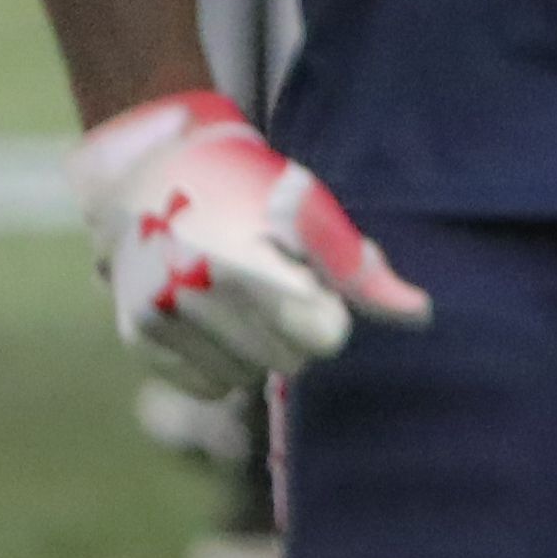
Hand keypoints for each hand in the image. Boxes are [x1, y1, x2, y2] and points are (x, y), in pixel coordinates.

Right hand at [68, 90, 428, 397]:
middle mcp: (191, 294)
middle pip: (288, 361)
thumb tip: (419, 315)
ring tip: (239, 297)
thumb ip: (358, 268)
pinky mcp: (137, 336)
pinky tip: (211, 317)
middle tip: (273, 284)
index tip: (311, 281)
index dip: (327, 313)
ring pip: (246, 377)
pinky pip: (205, 386)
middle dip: (293, 329)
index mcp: (243, 261)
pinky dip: (219, 361)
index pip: (322, 337)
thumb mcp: (310, 211)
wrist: (153, 172)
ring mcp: (158, 318)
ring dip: (255, 348)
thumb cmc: (249, 187)